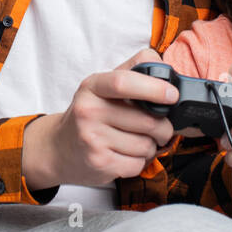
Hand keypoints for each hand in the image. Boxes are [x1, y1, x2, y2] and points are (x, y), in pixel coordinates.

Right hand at [21, 49, 176, 190]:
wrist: (58, 148)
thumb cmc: (90, 114)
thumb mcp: (102, 86)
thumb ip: (133, 71)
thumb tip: (164, 67)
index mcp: (92, 87)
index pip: (124, 83)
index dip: (154, 88)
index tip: (172, 95)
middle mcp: (89, 111)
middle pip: (147, 120)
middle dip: (164, 128)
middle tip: (160, 128)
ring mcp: (93, 139)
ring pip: (146, 145)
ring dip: (151, 147)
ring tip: (136, 142)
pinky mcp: (99, 163)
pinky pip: (138, 165)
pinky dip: (140, 162)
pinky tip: (127, 155)